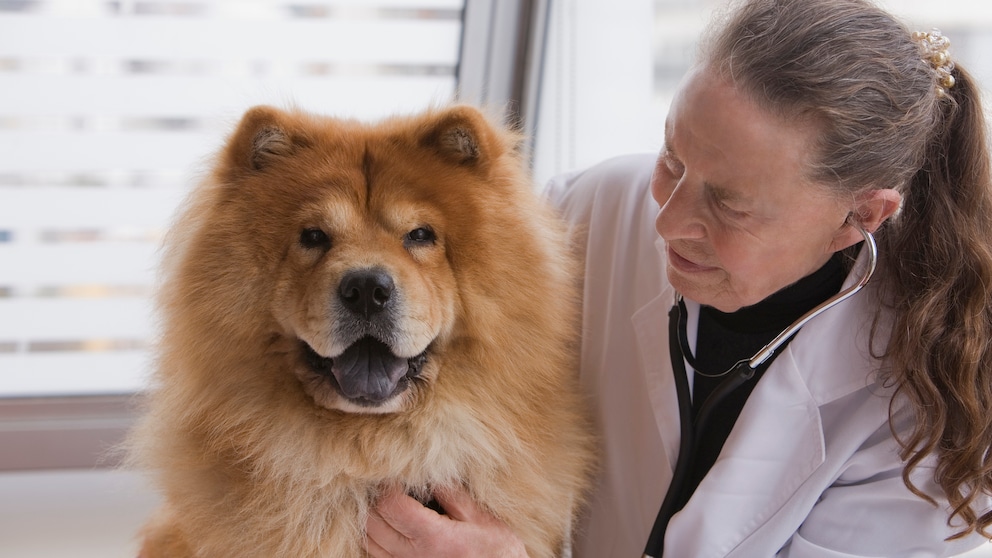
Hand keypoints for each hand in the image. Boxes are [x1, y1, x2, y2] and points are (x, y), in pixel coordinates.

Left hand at [365, 485, 527, 557]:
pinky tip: (392, 525)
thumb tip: (428, 472)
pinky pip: (376, 554)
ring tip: (390, 503)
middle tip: (391, 485)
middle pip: (371, 523)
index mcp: (433, 537)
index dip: (388, 485)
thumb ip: (451, 493)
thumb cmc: (495, 550)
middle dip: (376, 499)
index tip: (397, 475)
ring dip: (372, 518)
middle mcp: (414, 556)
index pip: (391, 505)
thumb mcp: (480, 516)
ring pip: (368, 540)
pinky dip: (376, 537)